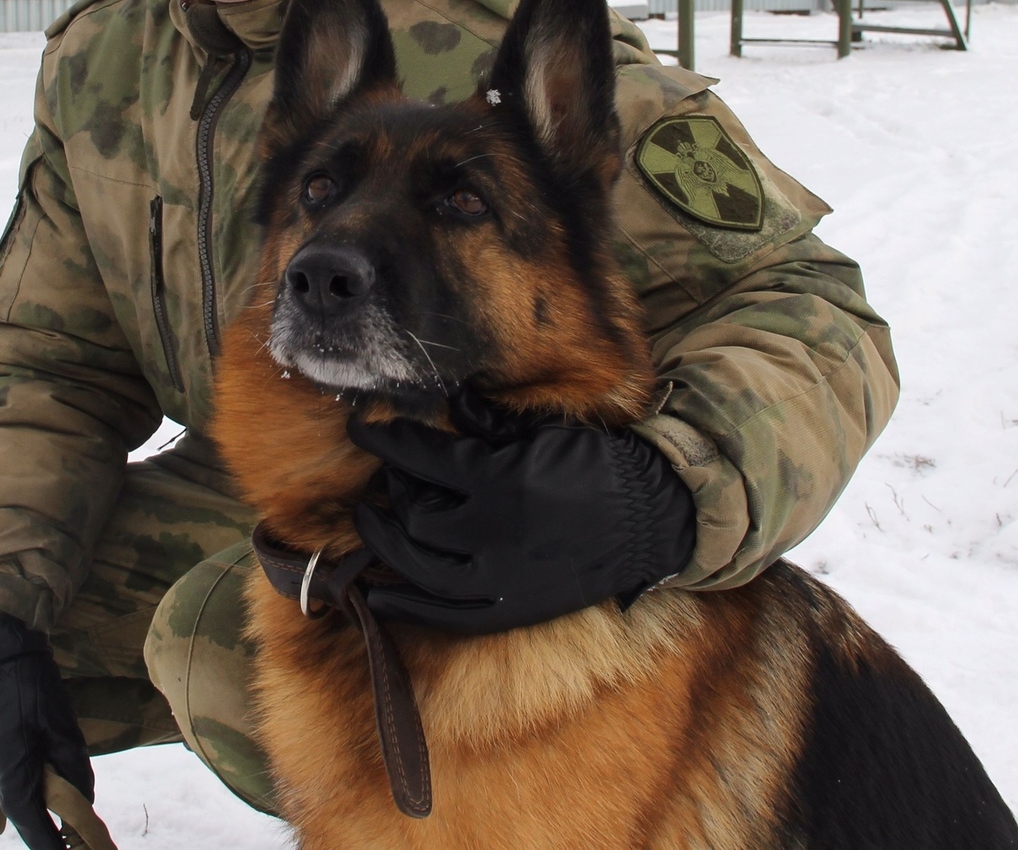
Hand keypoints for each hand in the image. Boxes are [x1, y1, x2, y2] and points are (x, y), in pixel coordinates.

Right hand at [0, 615, 93, 849]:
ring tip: (49, 761)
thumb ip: (73, 766)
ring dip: (27, 783)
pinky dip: (11, 765)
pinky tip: (24, 741)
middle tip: (73, 808)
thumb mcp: (60, 723)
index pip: (33, 828)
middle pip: (20, 807)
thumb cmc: (26, 680)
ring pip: (5, 786)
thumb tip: (83, 797)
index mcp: (8, 775)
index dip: (54, 846)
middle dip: (45, 810)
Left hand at [348, 395, 695, 634]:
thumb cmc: (599, 465)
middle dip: (395, 492)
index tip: (364, 431)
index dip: (386, 442)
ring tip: (370, 525)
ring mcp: (500, 577)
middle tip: (389, 479)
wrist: (653, 517)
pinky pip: (446, 616)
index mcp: (499, 478)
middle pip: (415, 514)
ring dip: (384, 545)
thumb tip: (449, 402)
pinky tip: (376, 598)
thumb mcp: (544, 432)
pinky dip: (407, 609)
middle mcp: (491, 531)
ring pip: (419, 566)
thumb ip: (490, 422)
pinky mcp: (512, 608)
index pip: (421, 458)